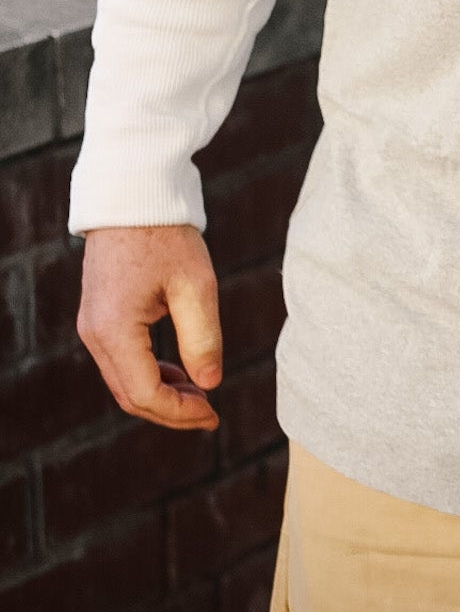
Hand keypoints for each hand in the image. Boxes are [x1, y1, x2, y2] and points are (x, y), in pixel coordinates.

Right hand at [77, 224, 221, 430]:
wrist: (133, 196)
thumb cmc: (166, 235)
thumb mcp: (195, 284)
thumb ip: (203, 337)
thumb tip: (211, 384)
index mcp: (115, 330)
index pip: (145, 394)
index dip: (180, 412)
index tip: (214, 415)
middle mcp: (95, 334)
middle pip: (130, 395)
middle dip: (171, 411)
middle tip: (211, 415)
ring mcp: (92, 326)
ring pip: (124, 382)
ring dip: (161, 394)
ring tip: (201, 395)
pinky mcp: (99, 317)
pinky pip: (121, 361)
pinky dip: (150, 374)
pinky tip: (180, 373)